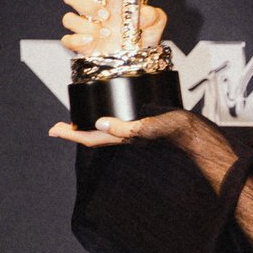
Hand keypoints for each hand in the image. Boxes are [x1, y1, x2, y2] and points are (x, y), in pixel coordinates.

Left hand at [49, 109, 188, 147]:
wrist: (198, 135)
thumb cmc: (178, 131)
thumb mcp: (151, 126)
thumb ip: (127, 127)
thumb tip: (99, 123)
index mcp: (125, 137)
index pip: (91, 138)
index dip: (72, 135)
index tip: (54, 130)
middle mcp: (127, 136)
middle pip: (94, 135)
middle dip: (75, 132)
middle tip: (58, 128)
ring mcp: (135, 131)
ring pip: (105, 130)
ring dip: (89, 126)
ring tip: (77, 122)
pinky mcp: (144, 124)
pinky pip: (119, 123)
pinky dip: (107, 119)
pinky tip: (108, 113)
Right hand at [60, 0, 166, 56]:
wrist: (139, 59)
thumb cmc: (142, 36)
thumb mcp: (155, 23)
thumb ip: (153, 15)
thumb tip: (144, 14)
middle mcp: (91, 10)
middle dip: (85, 3)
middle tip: (106, 14)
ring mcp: (84, 27)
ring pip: (68, 18)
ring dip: (86, 25)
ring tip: (107, 33)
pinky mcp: (81, 44)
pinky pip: (67, 40)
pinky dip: (76, 40)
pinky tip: (91, 41)